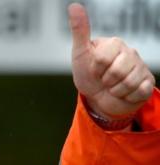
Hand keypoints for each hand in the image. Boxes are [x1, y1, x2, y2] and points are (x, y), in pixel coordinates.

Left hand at [68, 3, 154, 118]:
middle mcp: (130, 53)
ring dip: (115, 90)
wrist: (97, 98)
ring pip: (128, 83)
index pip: (103, 58)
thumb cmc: (88, 74)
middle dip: (106, 81)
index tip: (94, 69)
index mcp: (114, 44)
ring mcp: (141, 68)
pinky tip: (124, 93)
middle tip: (104, 79)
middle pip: (117, 71)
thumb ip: (79, 30)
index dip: (95, 68)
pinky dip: (127, 97)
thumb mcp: (80, 53)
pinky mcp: (148, 83)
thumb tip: (74, 5)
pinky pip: (139, 92)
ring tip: (113, 87)